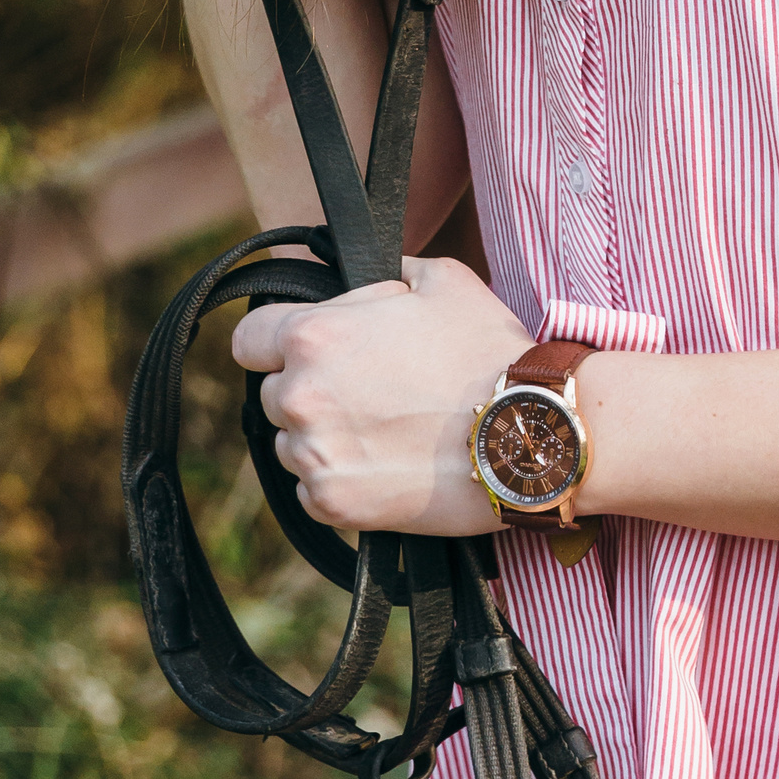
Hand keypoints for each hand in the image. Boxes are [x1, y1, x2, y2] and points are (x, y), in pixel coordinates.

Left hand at [229, 251, 529, 536]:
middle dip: (311, 391)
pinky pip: (313, 490)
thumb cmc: (488, 352)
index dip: (276, 342)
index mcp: (314, 335)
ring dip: (324, 438)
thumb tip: (372, 278)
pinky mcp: (332, 504)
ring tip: (386, 433)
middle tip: (369, 393)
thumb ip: (388, 274)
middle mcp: (301, 396)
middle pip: (275, 394)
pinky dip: (341, 481)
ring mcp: (314, 455)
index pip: (249, 340)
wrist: (529, 434)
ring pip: (292, 445)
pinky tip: (387, 466)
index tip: (306, 352)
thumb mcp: (443, 281)